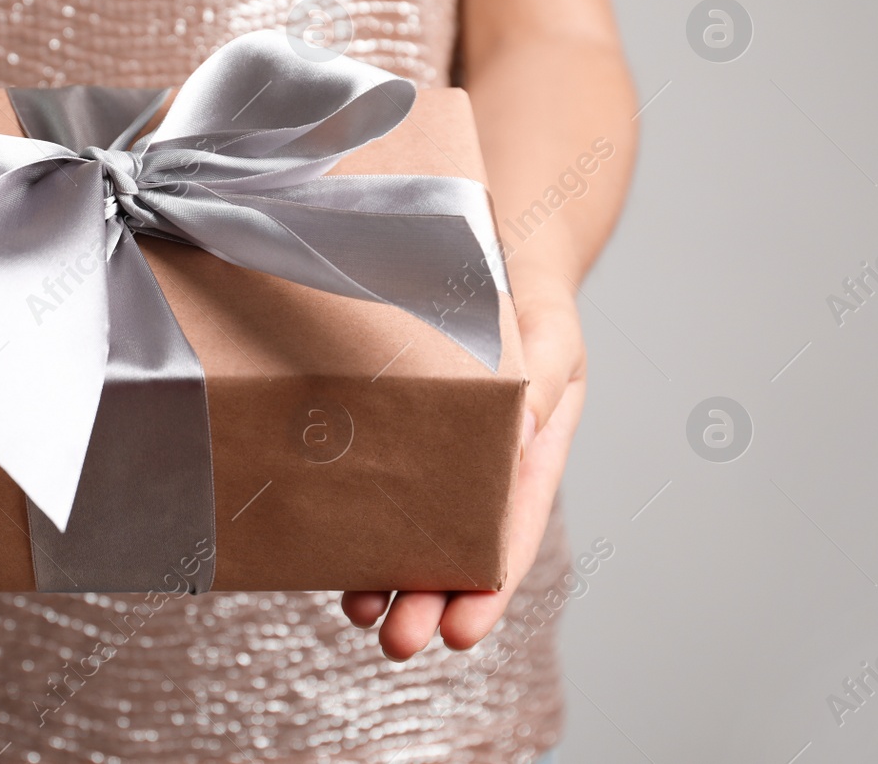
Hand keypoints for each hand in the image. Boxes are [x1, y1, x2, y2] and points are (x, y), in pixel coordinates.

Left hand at [339, 254, 586, 658]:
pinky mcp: (392, 420)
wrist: (484, 234)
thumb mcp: (547, 325)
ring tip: (364, 615)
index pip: (510, 524)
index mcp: (534, 440)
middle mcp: (486, 452)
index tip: (461, 632)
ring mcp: (438, 440)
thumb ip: (543, 375)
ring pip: (415, 521)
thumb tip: (521, 434)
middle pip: (461, 542)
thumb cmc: (524, 284)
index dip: (487, 582)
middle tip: (400, 643)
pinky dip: (357, 516)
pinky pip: (374, 476)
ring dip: (392, 573)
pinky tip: (330, 552)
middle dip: (432, 597)